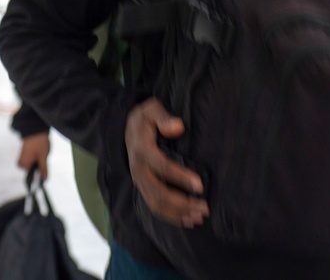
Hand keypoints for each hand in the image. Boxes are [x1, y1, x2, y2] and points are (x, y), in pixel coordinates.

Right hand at [17, 133, 50, 180]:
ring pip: (35, 164)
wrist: (35, 129)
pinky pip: (33, 159)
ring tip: (40, 151)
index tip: (43, 165)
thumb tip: (44, 179)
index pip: (32, 175)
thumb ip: (43, 169)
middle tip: (41, 155)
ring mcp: (23, 157)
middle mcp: (21, 163)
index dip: (40, 172)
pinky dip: (38, 156)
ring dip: (40, 159)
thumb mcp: (43, 157)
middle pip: (34, 169)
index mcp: (23, 165)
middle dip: (40, 164)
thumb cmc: (38, 144)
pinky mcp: (26, 153)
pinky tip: (39, 149)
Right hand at [125, 98, 208, 228]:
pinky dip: (170, 216)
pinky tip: (187, 220)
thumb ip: (163, 117)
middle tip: (204, 208)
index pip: (162, 166)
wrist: (125, 129)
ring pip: (156, 204)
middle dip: (182, 203)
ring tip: (198, 218)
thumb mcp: (151, 110)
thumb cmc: (145, 119)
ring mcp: (139, 181)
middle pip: (159, 192)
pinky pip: (154, 207)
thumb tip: (178, 127)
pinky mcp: (142, 188)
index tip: (200, 185)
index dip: (180, 177)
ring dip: (178, 213)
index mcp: (142, 149)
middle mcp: (139, 169)